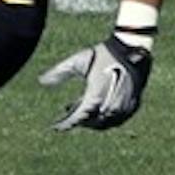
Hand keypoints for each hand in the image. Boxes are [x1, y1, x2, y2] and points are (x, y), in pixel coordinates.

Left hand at [38, 35, 152, 130]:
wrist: (131, 47)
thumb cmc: (102, 53)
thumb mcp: (78, 61)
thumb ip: (59, 72)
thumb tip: (40, 80)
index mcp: (95, 96)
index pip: (77, 118)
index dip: (66, 124)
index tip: (56, 127)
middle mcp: (111, 105)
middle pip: (92, 124)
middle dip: (79, 122)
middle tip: (68, 116)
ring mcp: (125, 106)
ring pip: (106, 123)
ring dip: (93, 121)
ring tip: (82, 111)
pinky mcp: (134, 104)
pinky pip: (118, 119)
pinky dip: (106, 118)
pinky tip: (99, 109)